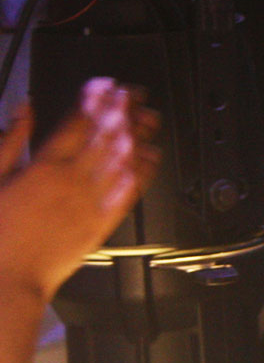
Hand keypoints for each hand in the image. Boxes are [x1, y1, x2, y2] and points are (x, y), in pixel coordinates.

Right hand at [0, 78, 160, 302]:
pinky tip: (151, 157)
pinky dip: (142, 173)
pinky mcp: (102, 225)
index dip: (94, 101)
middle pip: (104, 138)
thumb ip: (10, 140)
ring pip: (121, 162)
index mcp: (43, 167)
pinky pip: (128, 194)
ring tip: (149, 115)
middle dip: (121, 111)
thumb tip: (23, 108)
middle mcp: (71, 181)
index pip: (76, 124)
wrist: (6, 277)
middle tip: (135, 93)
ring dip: (137, 135)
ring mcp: (89, 203)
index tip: (106, 86)